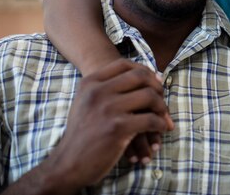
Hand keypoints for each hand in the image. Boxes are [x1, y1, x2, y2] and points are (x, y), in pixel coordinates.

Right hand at [40, 59, 173, 190]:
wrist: (67, 164)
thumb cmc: (82, 134)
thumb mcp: (87, 103)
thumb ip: (108, 89)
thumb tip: (148, 76)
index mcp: (90, 83)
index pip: (124, 64)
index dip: (145, 71)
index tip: (154, 82)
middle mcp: (98, 91)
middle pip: (140, 77)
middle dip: (157, 87)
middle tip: (161, 100)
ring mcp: (108, 108)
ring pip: (149, 96)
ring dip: (162, 107)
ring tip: (162, 117)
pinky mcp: (117, 128)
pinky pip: (150, 119)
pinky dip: (160, 124)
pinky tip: (160, 129)